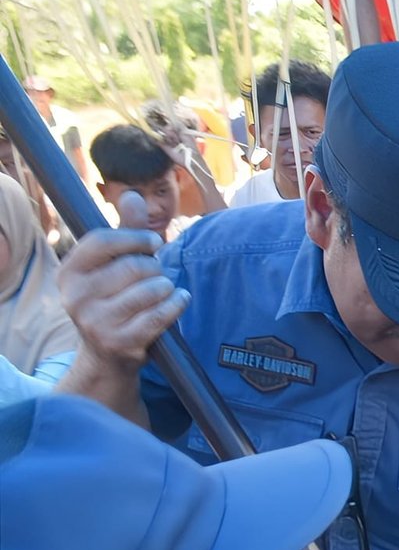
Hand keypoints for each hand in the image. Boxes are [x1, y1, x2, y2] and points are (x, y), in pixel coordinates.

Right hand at [58, 193, 188, 372]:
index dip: (134, 238)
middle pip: (133, 266)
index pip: (103, 241)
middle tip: (156, 276)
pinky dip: (177, 303)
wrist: (106, 355)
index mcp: (69, 272)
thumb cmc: (114, 298)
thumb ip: (125, 230)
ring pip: (151, 290)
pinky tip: (179, 300)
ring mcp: (96, 322)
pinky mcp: (121, 342)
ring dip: (166, 287)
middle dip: (155, 267)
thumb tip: (132, 194)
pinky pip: (161, 314)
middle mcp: (76, 297)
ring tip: (162, 291)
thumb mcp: (112, 264)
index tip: (153, 243)